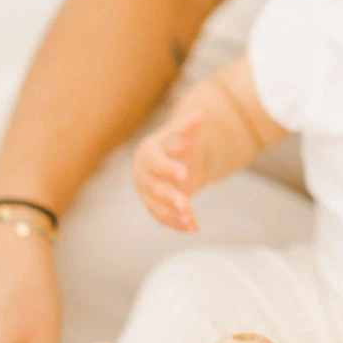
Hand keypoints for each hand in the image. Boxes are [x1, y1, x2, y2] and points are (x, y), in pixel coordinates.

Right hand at [132, 110, 207, 231]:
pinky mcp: (152, 205)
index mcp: (148, 154)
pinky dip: (177, 224)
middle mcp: (143, 174)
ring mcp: (146, 192)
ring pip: (157, 207)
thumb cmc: (174, 144)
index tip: (184, 174)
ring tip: (192, 222)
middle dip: (170, 197)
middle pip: (154, 188)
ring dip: (173, 216)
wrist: (166, 157)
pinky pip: (162, 218)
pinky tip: (193, 228)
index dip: (168, 168)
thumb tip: (199, 114)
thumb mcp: (182, 135)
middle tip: (186, 204)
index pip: (156, 162)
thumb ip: (189, 128)